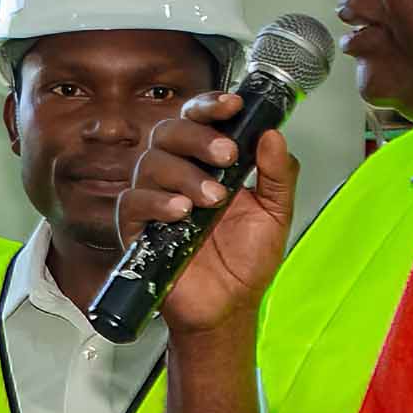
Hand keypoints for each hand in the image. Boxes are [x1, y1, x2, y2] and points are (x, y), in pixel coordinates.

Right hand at [123, 99, 295, 332]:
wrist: (228, 308)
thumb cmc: (245, 263)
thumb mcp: (276, 214)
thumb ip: (278, 174)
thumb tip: (273, 134)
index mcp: (208, 164)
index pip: (199, 121)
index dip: (210, 106)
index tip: (232, 105)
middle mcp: (178, 175)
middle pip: (169, 132)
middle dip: (199, 137)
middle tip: (227, 155)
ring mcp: (155, 200)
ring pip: (151, 162)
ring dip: (186, 174)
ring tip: (214, 200)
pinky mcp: (137, 229)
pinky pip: (134, 201)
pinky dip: (158, 202)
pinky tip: (182, 212)